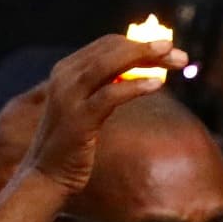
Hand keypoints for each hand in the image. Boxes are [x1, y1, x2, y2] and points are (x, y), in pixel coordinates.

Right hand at [20, 30, 188, 194]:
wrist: (44, 178)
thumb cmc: (69, 145)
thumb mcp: (85, 108)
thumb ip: (103, 87)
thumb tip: (134, 74)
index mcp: (66, 71)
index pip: (108, 45)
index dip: (139, 43)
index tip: (166, 50)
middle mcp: (65, 78)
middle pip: (112, 49)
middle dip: (148, 47)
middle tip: (178, 53)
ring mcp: (69, 97)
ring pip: (110, 64)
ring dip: (145, 57)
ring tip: (174, 59)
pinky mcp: (79, 119)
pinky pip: (111, 95)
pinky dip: (135, 86)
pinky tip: (157, 85)